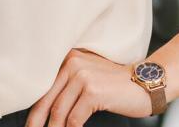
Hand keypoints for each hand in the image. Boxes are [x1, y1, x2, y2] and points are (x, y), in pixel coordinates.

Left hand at [25, 48, 151, 126]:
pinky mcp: (92, 91)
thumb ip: (68, 85)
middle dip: (36, 122)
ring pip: (58, 112)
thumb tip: (46, 111)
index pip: (43, 86)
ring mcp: (82, 76)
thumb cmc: (116, 85)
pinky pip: (74, 119)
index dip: (35, 108)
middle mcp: (72, 63)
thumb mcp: (88, 77)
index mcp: (67, 58)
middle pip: (45, 99)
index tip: (31, 124)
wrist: (147, 82)